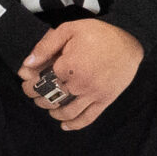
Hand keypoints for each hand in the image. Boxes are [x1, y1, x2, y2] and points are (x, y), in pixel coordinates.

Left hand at [19, 18, 143, 131]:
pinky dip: (75, 125)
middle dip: (39, 98)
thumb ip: (46, 46)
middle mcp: (80, 84)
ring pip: (67, 112)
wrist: (129, 39)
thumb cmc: (98, 33)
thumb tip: (26, 64)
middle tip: (36, 95)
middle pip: (52, 98)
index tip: (27, 84)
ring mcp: (93, 94)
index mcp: (68, 66)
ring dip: (53, 112)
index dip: (31, 86)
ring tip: (49, 107)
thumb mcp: (69, 30)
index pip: (41, 82)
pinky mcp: (105, 100)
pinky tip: (64, 126)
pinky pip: (88, 118)